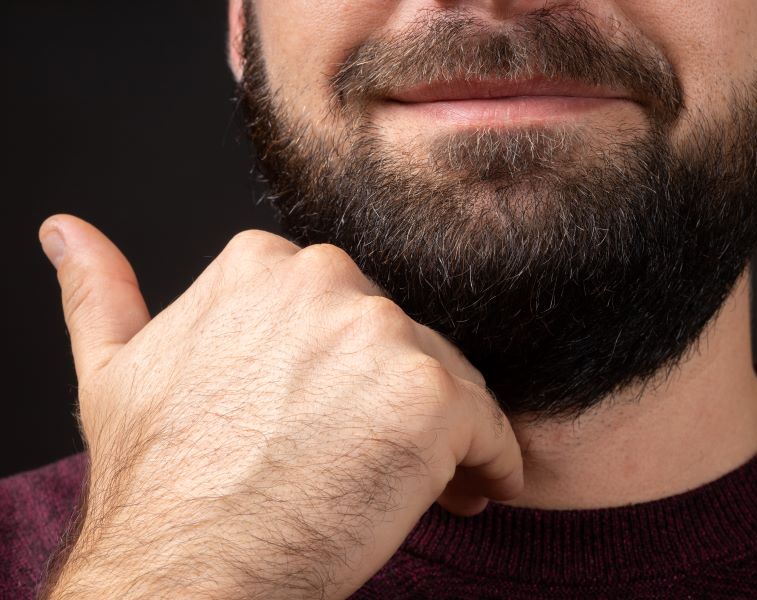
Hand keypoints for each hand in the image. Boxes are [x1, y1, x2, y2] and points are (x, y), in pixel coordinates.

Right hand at [37, 215, 522, 598]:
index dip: (345, 376)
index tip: (339, 422)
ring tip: (408, 487)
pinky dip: (491, 461)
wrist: (188, 570)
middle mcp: (326, 279)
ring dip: (440, 434)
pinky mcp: (430, 396)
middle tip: (370, 464)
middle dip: (391, 402)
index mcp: (264, 264)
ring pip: (448, 378)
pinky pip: (489, 425)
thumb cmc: (157, 482)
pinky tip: (468, 492)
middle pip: (400, 342)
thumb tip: (66, 231)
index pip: (344, 312)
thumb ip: (100, 290)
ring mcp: (380, 334)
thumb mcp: (115, 369)